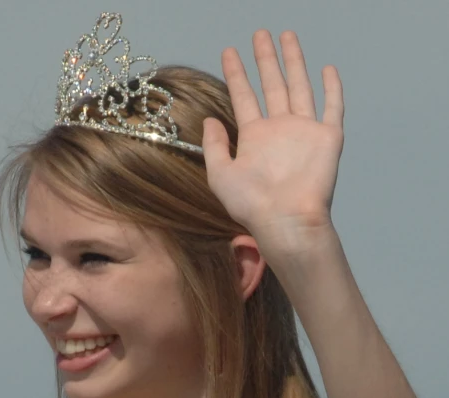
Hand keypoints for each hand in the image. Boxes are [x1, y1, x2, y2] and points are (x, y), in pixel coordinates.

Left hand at [202, 29, 344, 261]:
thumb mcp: (220, 175)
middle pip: (272, 85)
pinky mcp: (327, 137)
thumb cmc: (253, 205)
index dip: (236, 73)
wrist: (286, 219)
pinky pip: (332, 107)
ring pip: (300, 87)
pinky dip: (332, 88)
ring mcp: (304, 131)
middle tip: (259, 34)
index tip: (229, 52)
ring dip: (294, 62)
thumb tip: (209, 119)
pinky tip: (327, 69)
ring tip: (287, 37)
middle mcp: (279, 129)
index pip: (243, 97)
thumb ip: (214, 146)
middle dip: (265, 59)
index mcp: (255, 137)